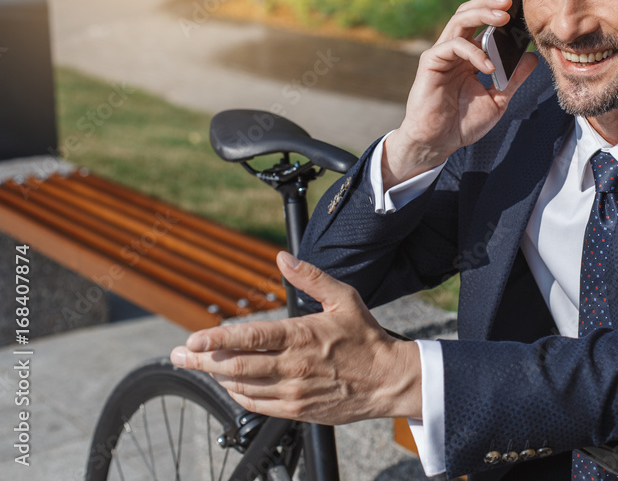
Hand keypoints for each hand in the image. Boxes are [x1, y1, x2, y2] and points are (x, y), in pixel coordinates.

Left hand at [169, 252, 421, 423]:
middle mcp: (293, 366)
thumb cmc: (366, 338)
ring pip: (241, 387)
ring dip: (216, 377)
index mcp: (301, 336)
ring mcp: (293, 391)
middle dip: (200, 361)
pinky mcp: (297, 410)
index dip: (215, 340)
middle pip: (234, 367)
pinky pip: (256, 405)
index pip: (248, 338)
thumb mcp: (343, 298)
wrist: (388, 380)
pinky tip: (231, 384)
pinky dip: (238, 394)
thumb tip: (282, 258)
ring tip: (201, 367)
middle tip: (178, 356)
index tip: (192, 339)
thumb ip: (310, 277)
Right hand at [383, 0, 537, 186]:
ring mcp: (442, 54)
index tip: (520, 8)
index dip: (498, 13)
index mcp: (469, 56)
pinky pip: (453, 45)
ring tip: (502, 17)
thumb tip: (532, 58)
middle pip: (469, 13)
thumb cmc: (463, 123)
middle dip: (489, 3)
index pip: (482, 24)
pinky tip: (488, 65)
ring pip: (459, 20)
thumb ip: (513, 79)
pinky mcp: (431, 62)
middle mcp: (455, 51)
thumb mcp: (498, 100)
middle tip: (510, 3)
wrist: (438, 143)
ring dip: (482, 14)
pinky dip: (473, 51)